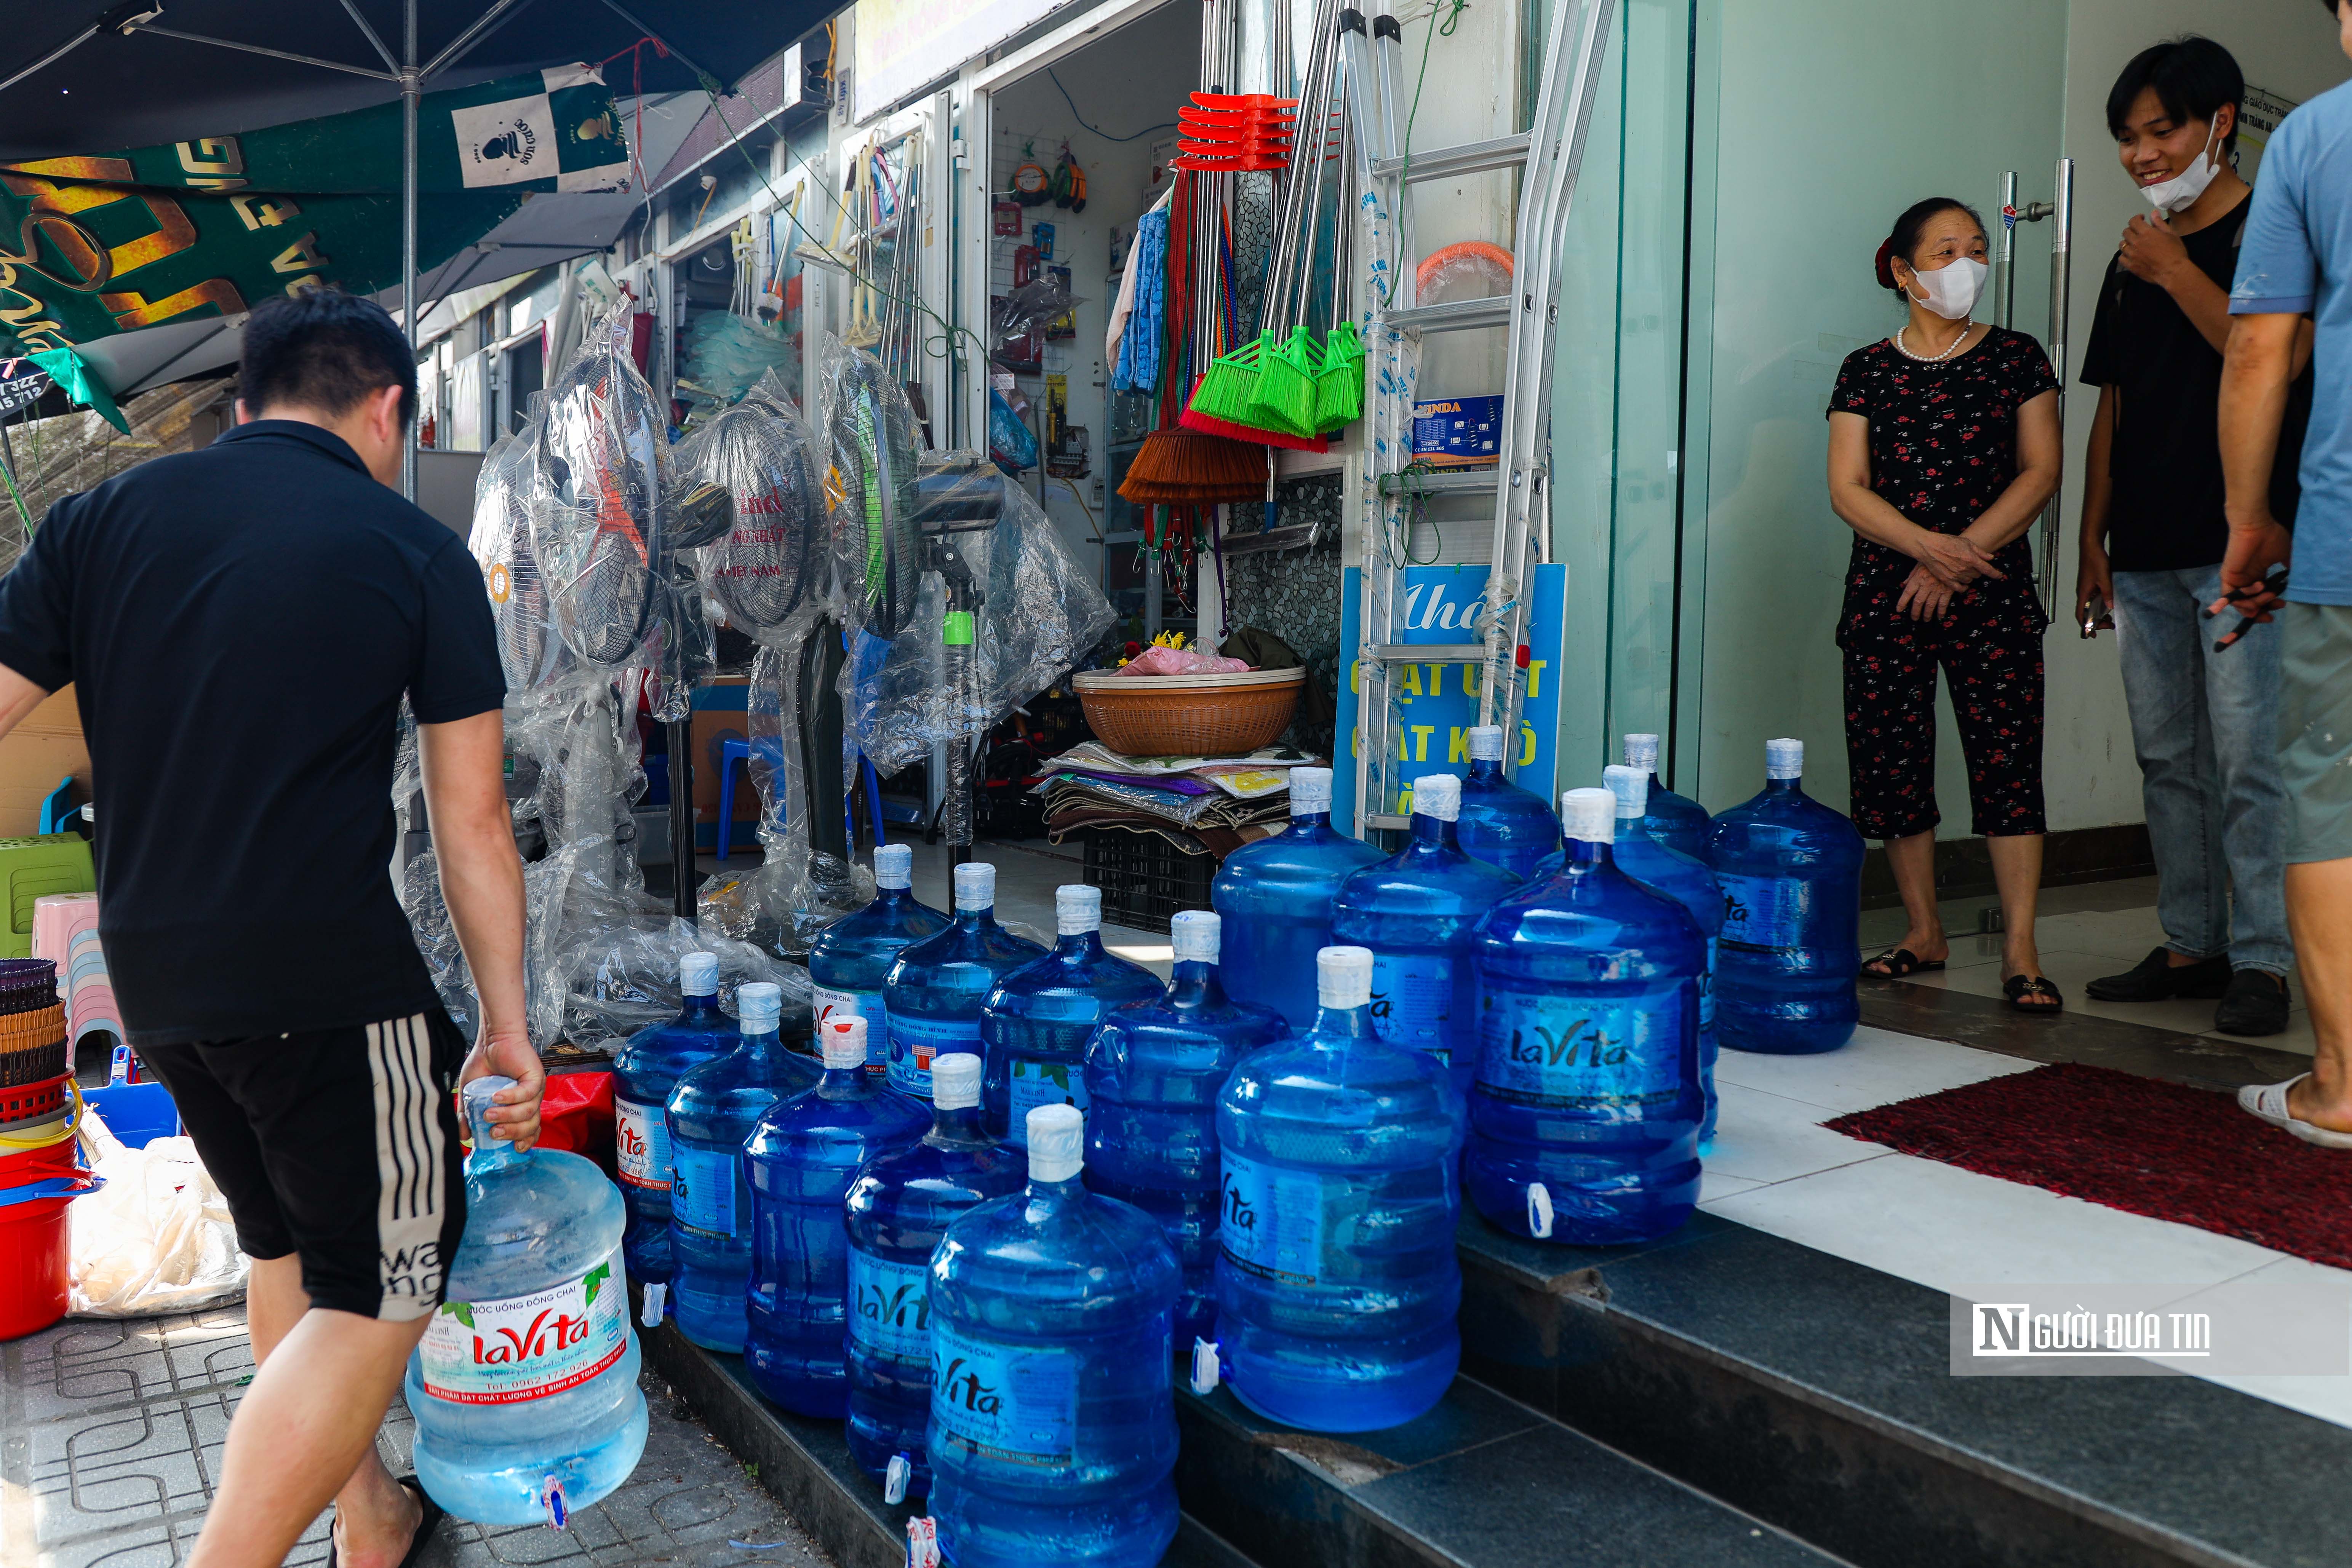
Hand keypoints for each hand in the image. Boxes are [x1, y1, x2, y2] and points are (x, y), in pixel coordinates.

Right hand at [459, 1024, 544, 1150]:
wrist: (491, 1040)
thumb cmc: (483, 1065)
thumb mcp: (469, 1094)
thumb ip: (467, 1115)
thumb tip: (464, 1137)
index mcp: (520, 1108)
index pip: (531, 1131)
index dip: (525, 1142)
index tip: (512, 1148)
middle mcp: (530, 1100)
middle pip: (531, 1126)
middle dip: (512, 1133)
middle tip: (493, 1132)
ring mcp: (535, 1089)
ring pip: (530, 1112)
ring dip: (509, 1116)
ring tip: (489, 1114)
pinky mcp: (535, 1075)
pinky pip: (527, 1093)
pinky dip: (512, 1097)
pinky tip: (496, 1097)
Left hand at [1896, 564, 1955, 621]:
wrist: (1951, 557)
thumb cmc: (1933, 559)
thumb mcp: (1920, 564)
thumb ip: (1911, 575)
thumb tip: (1903, 584)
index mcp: (1918, 578)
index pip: (1907, 593)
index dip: (1902, 602)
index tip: (1899, 609)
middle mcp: (1926, 585)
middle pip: (1918, 602)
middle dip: (1915, 612)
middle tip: (1914, 618)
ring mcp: (1937, 589)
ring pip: (1930, 605)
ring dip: (1927, 614)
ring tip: (1925, 619)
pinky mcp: (1948, 590)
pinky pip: (1943, 604)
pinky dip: (1941, 611)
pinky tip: (1939, 616)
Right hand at [1912, 529, 2004, 589]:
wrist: (1929, 547)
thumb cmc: (1947, 542)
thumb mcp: (1966, 543)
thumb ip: (1980, 551)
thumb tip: (1991, 557)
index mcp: (1971, 558)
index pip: (1988, 569)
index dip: (1995, 574)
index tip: (1999, 576)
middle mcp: (1965, 568)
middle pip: (1978, 575)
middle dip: (1976, 570)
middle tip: (1970, 564)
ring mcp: (1956, 576)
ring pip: (1969, 581)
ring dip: (1969, 576)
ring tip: (1962, 569)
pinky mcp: (1947, 580)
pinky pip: (1959, 588)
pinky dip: (1963, 587)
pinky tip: (1962, 583)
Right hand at [2076, 542, 2114, 632]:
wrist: (2091, 547)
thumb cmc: (2095, 561)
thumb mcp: (2104, 578)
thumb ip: (2107, 593)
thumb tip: (2110, 608)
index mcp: (2083, 593)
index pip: (2080, 614)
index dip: (2085, 626)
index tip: (2093, 634)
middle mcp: (2083, 593)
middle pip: (2086, 612)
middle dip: (2096, 621)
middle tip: (2110, 625)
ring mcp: (2086, 589)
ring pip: (2090, 606)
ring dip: (2099, 614)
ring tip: (2111, 618)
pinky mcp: (2090, 584)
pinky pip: (2093, 599)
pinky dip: (2100, 605)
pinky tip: (2109, 605)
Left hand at [2118, 214, 2190, 288]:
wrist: (2173, 271)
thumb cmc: (2175, 253)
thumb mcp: (2171, 234)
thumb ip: (2159, 223)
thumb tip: (2153, 213)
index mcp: (2146, 233)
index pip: (2133, 221)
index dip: (2136, 218)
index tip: (2141, 219)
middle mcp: (2136, 243)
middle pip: (2126, 232)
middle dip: (2132, 229)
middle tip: (2138, 232)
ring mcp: (2132, 255)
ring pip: (2122, 245)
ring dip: (2127, 242)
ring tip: (2135, 244)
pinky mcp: (2131, 266)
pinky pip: (2121, 258)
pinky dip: (2125, 255)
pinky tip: (2131, 254)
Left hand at [2210, 518, 2292, 628]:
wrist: (2255, 525)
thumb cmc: (2270, 536)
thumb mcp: (2285, 554)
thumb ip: (2290, 567)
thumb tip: (2299, 576)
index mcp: (2257, 575)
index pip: (2260, 598)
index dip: (2268, 605)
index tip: (2282, 606)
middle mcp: (2246, 580)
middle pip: (2249, 604)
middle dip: (2262, 611)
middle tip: (2275, 611)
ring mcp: (2236, 579)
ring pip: (2242, 603)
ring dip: (2258, 603)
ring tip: (2270, 594)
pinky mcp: (2228, 576)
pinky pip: (2232, 596)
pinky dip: (2245, 598)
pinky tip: (2259, 587)